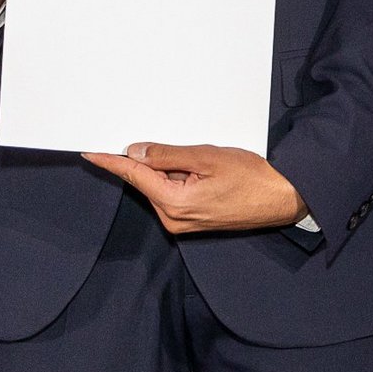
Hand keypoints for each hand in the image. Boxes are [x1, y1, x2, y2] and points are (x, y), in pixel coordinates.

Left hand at [81, 144, 305, 232]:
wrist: (282, 198)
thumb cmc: (251, 177)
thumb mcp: (207, 156)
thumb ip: (167, 155)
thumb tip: (136, 152)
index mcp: (174, 203)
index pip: (133, 176)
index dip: (110, 162)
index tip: (90, 153)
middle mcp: (174, 218)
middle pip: (147, 180)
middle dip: (156, 160)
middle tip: (187, 149)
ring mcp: (183, 222)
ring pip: (161, 186)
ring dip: (172, 168)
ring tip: (205, 162)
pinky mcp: (193, 221)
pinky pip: (174, 194)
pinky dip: (179, 178)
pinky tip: (203, 171)